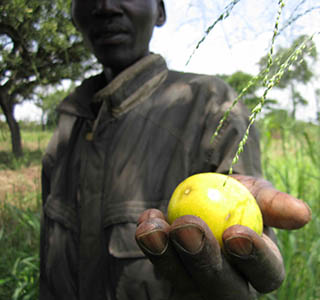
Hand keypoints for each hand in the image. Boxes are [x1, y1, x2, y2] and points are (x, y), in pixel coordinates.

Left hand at [135, 175, 310, 298]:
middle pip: (221, 286)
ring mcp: (196, 282)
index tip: (236, 233)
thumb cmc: (236, 197)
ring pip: (182, 280)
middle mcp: (230, 283)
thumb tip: (302, 213)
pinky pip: (157, 264)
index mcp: (260, 267)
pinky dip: (150, 243)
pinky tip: (147, 222)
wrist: (205, 196)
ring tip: (154, 228)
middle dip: (203, 257)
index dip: (253, 257)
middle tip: (188, 227)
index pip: (265, 273)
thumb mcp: (256, 192)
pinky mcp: (169, 271)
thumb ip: (274, 203)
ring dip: (165, 254)